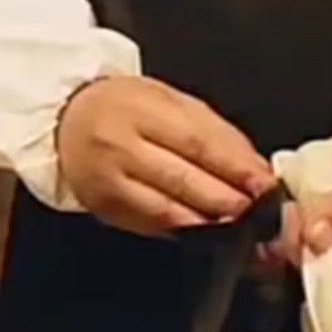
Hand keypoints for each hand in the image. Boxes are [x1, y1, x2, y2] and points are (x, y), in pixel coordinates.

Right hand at [56, 76, 274, 235]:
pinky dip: (184, 231)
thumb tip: (254, 168)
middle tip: (263, 214)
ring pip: (167, 209)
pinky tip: (205, 231)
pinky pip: (151, 225)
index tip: (265, 185)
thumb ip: (213, 130)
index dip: (236, 168)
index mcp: (138, 109)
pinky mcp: (103, 207)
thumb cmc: (123, 107)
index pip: (197, 142)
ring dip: (210, 222)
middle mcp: (118, 145)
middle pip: (183, 180)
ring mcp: (107, 180)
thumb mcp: (168, 100)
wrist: (65, 120)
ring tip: (241, 227)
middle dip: (229, 201)